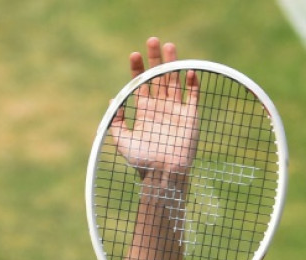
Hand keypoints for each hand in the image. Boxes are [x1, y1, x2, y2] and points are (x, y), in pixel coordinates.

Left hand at [109, 37, 199, 176]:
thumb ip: (116, 121)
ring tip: (169, 46)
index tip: (133, 54)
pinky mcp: (191, 117)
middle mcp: (160, 108)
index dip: (137, 69)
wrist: (163, 175)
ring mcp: (176, 111)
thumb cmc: (141, 161)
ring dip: (173, 64)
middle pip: (158, 78)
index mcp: (144, 112)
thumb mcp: (122, 140)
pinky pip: (193, 97)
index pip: (140, 85)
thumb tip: (112, 101)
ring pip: (174, 81)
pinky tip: (189, 70)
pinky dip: (192, 84)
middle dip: (155, 59)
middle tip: (152, 40)